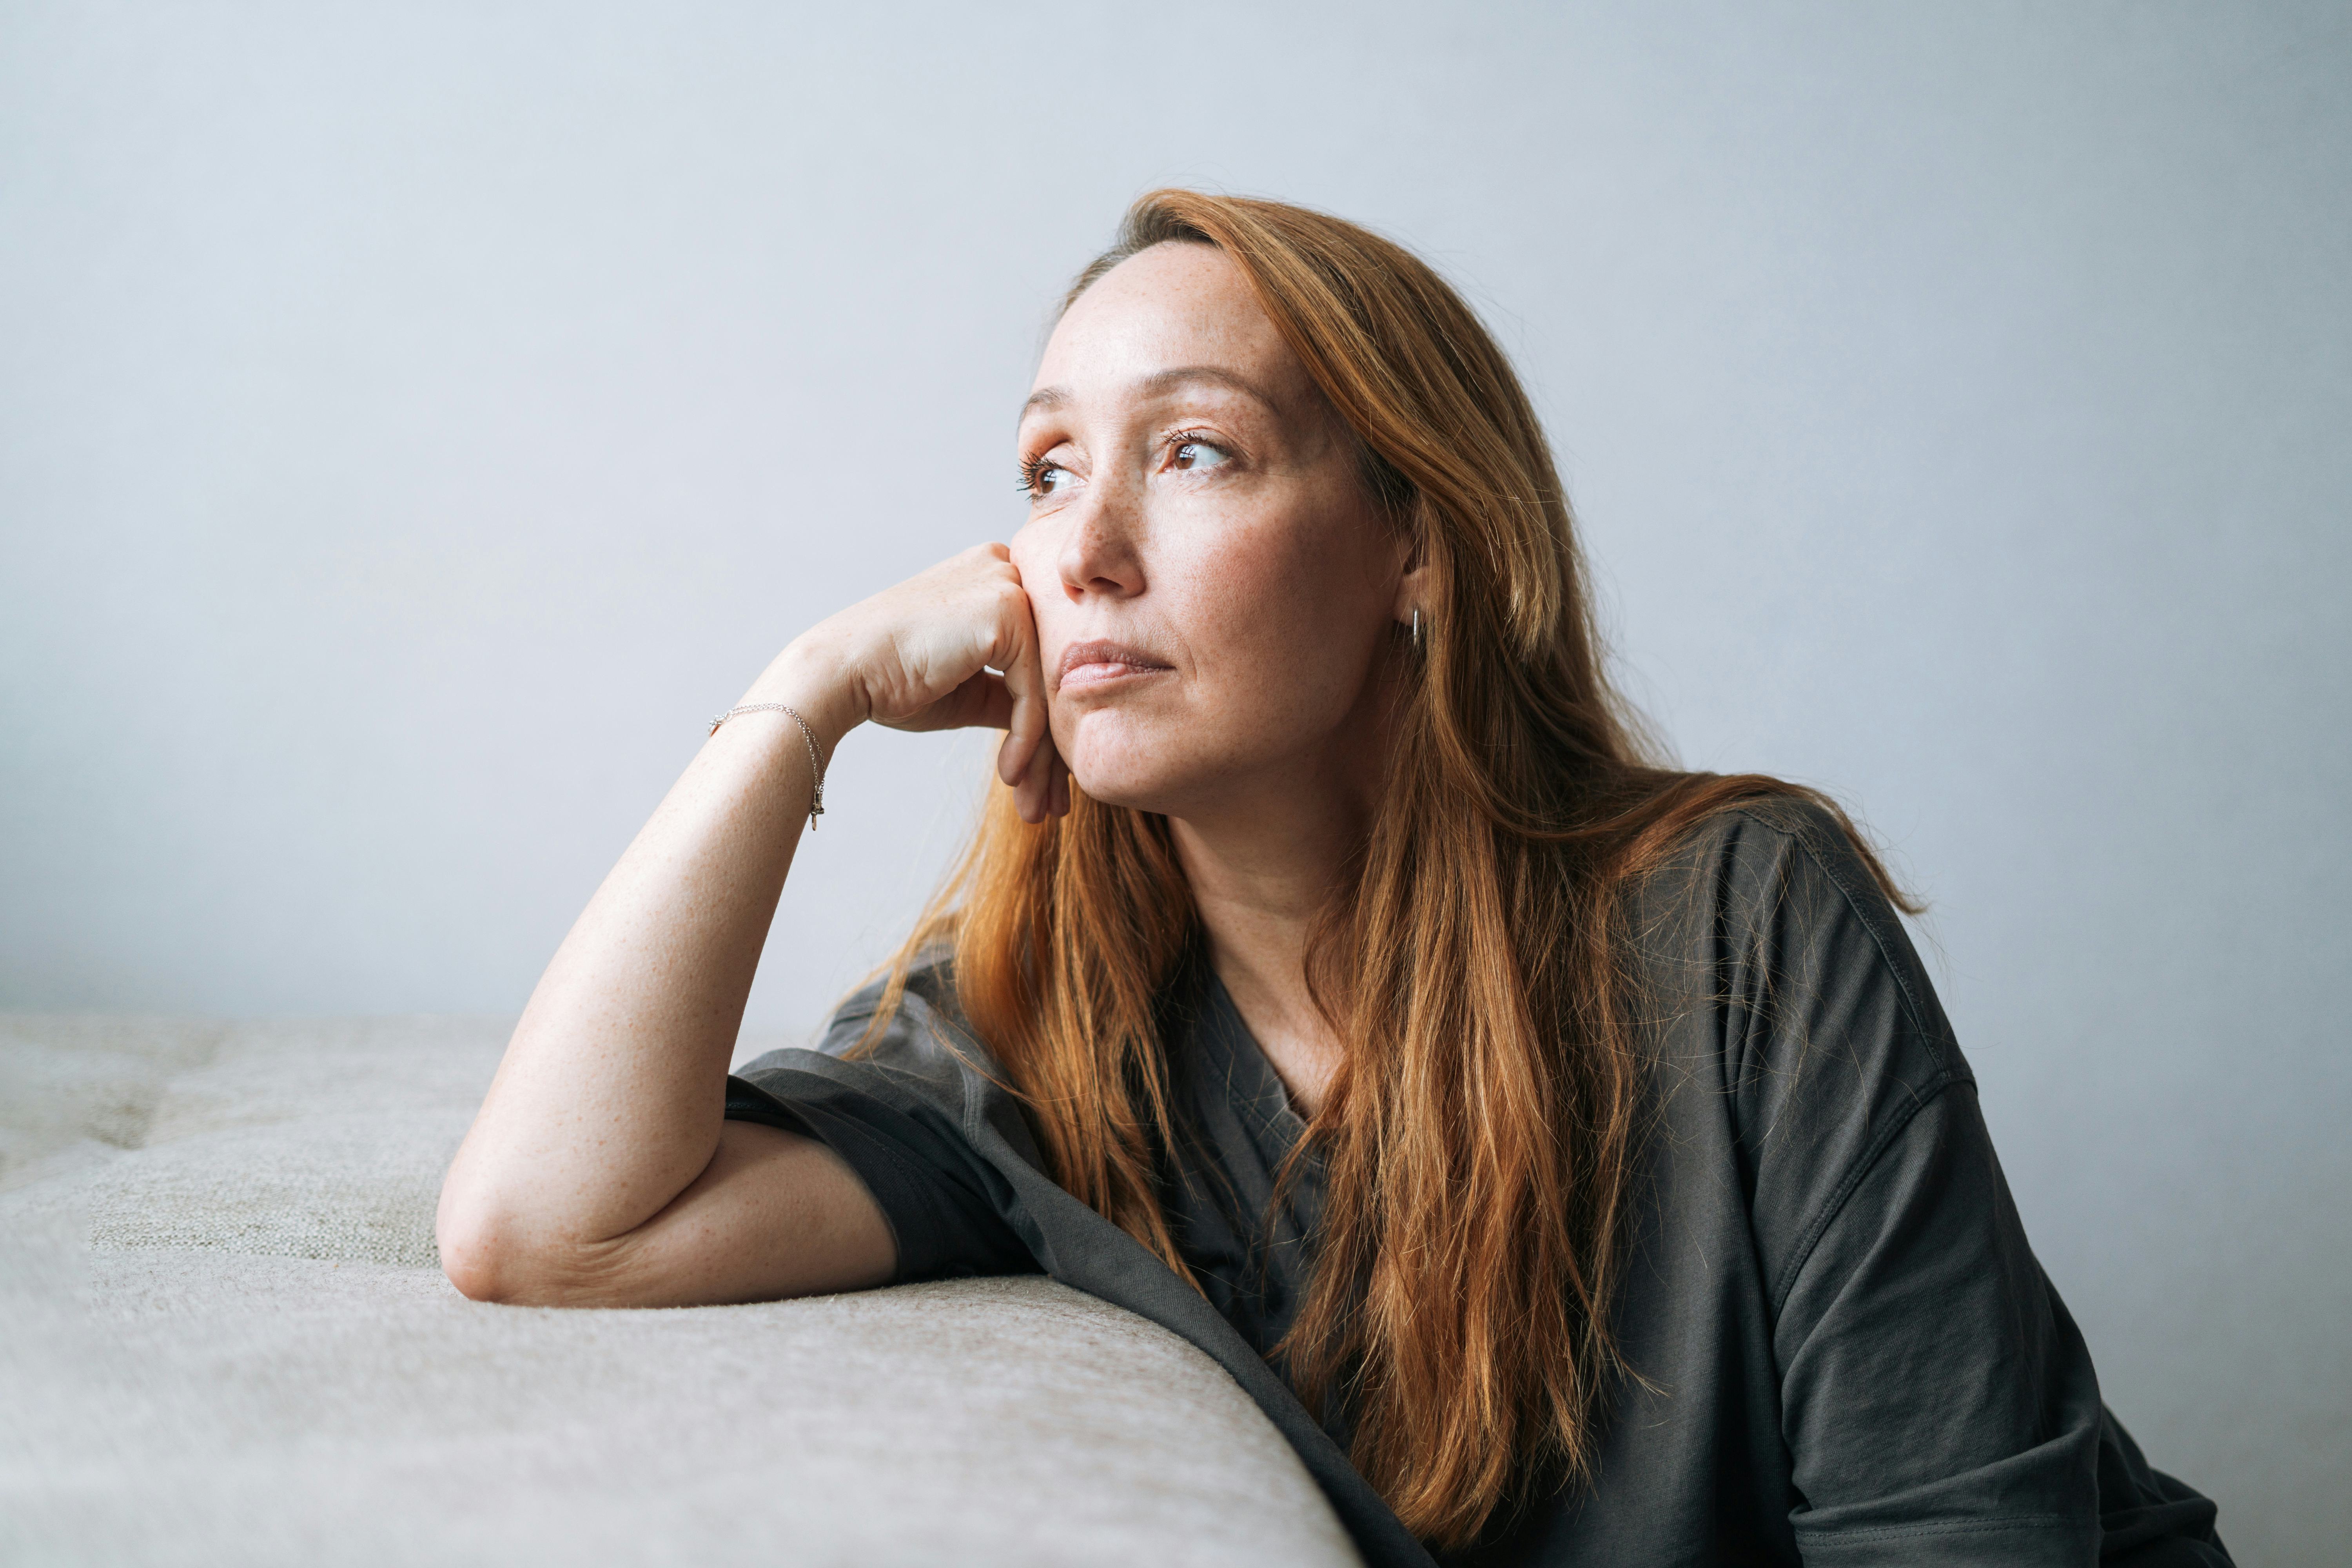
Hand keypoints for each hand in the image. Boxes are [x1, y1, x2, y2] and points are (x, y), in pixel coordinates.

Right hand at [760, 544, 1069, 822]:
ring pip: (1050, 685)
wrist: (838, 674)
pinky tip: (1009, 774)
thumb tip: (1055, 729)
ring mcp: (1008, 584)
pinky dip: (1027, 740)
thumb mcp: (968, 687)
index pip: (1042, 651)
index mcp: (995, 572)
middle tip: (1051, 805)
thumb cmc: (892, 680)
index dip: (1049, 719)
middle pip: (1052, 668)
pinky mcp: (1006, 612)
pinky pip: (1034, 691)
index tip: (1046, 778)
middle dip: (1054, 746)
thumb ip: (1013, 693)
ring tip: (1035, 806)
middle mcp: (1007, 566)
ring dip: (1044, 757)